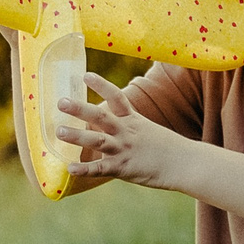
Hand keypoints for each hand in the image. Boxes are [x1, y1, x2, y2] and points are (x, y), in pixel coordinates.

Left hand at [54, 73, 190, 189]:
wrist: (185, 164)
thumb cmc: (167, 148)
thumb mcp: (148, 130)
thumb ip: (129, 126)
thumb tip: (114, 125)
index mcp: (133, 120)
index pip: (116, 97)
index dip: (100, 85)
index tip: (85, 75)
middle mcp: (126, 132)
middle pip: (100, 117)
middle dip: (79, 109)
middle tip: (60, 102)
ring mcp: (124, 150)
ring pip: (97, 141)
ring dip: (76, 136)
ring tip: (58, 131)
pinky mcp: (123, 168)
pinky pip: (100, 169)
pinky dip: (84, 169)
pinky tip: (69, 168)